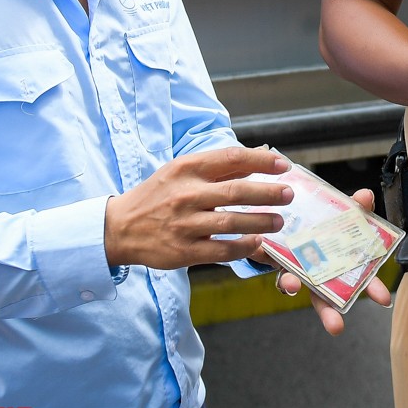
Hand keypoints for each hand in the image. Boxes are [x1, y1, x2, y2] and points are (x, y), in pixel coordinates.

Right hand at [103, 146, 291, 269]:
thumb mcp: (181, 172)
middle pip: (237, 192)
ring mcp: (185, 224)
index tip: (283, 166)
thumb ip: (218, 166)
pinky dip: (243, 247)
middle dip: (269, 194)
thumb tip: (260, 156)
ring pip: (232, 223)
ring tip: (278, 221)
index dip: (261, 161)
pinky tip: (257, 243)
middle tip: (288, 195)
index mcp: (187, 169)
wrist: (119, 228)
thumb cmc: (157, 196)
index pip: (231, 159)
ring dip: (261, 222)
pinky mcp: (183, 251)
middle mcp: (186, 195)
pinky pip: (221, 251)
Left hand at [272, 188, 394, 335]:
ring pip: (295, 283)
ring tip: (291, 285)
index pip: (361, 276)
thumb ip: (356, 206)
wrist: (288, 209)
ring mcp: (296, 266)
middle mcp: (319, 270)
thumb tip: (366, 197)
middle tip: (336, 326)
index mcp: (342, 259)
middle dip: (330, 312)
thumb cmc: (323, 217)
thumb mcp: (344, 210)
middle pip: (327, 296)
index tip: (382, 299)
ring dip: (293, 285)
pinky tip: (273, 263)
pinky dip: (273, 265)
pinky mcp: (274, 257)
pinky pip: (271, 262)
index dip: (372, 288)